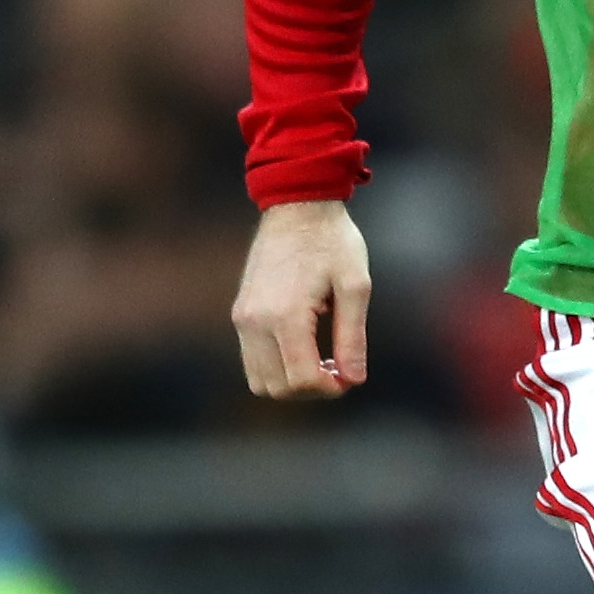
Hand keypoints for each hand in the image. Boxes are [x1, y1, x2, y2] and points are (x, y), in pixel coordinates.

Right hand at [231, 199, 371, 401]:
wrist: (297, 203)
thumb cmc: (332, 241)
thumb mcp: (355, 286)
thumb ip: (353, 336)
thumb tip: (354, 380)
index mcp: (286, 316)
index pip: (302, 379)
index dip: (330, 389)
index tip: (349, 377)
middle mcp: (256, 321)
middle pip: (279, 388)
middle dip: (312, 390)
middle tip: (339, 370)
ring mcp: (242, 318)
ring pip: (260, 381)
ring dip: (291, 383)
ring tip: (321, 360)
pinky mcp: (239, 313)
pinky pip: (252, 361)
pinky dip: (276, 368)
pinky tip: (304, 348)